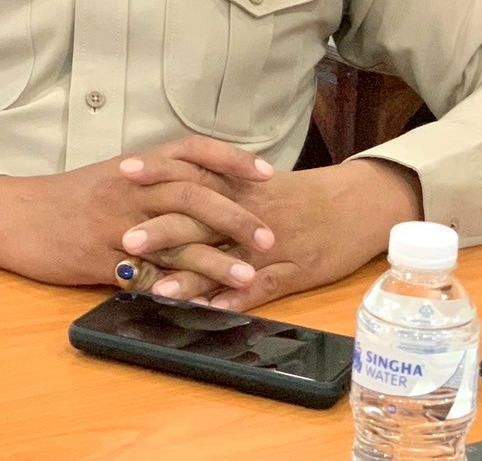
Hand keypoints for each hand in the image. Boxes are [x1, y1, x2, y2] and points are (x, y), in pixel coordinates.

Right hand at [0, 136, 276, 287]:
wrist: (15, 216)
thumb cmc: (67, 199)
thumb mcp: (114, 177)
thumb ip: (155, 178)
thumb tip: (205, 185)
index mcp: (135, 165)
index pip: (192, 150)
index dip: (231, 159)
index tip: (266, 173)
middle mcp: (129, 187)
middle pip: (192, 193)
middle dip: (235, 214)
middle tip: (267, 236)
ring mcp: (114, 223)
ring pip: (174, 237)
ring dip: (215, 258)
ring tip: (248, 276)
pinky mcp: (99, 258)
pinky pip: (145, 275)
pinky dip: (175, 288)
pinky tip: (200, 302)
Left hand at [119, 157, 420, 311]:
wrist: (359, 202)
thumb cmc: (304, 194)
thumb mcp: (261, 182)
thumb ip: (220, 184)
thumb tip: (174, 185)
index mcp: (242, 185)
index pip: (193, 174)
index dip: (159, 172)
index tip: (123, 172)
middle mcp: (252, 211)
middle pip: (203, 218)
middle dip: (164, 230)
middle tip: (127, 239)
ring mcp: (274, 243)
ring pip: (229, 259)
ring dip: (195, 275)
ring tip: (161, 289)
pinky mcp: (296, 269)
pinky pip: (266, 286)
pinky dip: (241, 297)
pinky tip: (216, 309)